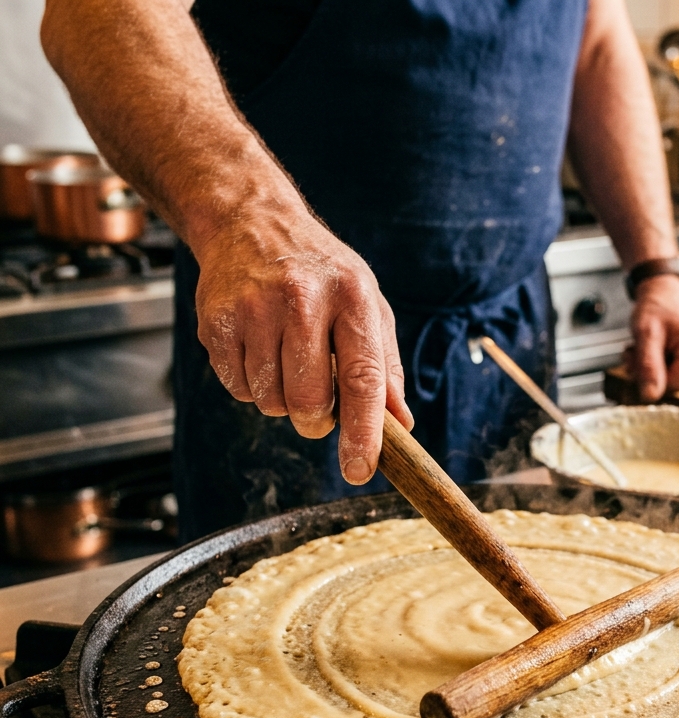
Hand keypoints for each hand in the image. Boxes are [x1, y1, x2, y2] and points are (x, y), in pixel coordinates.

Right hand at [192, 201, 412, 484]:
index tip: (359, 471)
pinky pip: (237, 389)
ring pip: (270, 401)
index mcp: (351, 297)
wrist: (250, 223)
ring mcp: (253, 308)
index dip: (362, 433)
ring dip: (282, 399)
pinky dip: (250, 385)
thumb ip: (384, 366)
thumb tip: (400, 423)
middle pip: (309, 401)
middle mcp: (302, 299)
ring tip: (286, 360)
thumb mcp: (367, 305)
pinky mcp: (216, 321)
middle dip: (315, 420)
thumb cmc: (321, 274)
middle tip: (318, 401)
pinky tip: (258, 350)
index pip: (362, 380)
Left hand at [627, 275, 678, 401]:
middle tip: (635, 352)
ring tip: (646, 347)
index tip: (634, 359)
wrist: (665, 287)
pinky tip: (659, 349)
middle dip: (651, 372)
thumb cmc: (656, 304)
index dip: (651, 377)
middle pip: (677, 382)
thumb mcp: (645, 333)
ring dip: (656, 368)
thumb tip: (650, 397)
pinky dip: (665, 364)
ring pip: (678, 379)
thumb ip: (648, 365)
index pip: (675, 383)